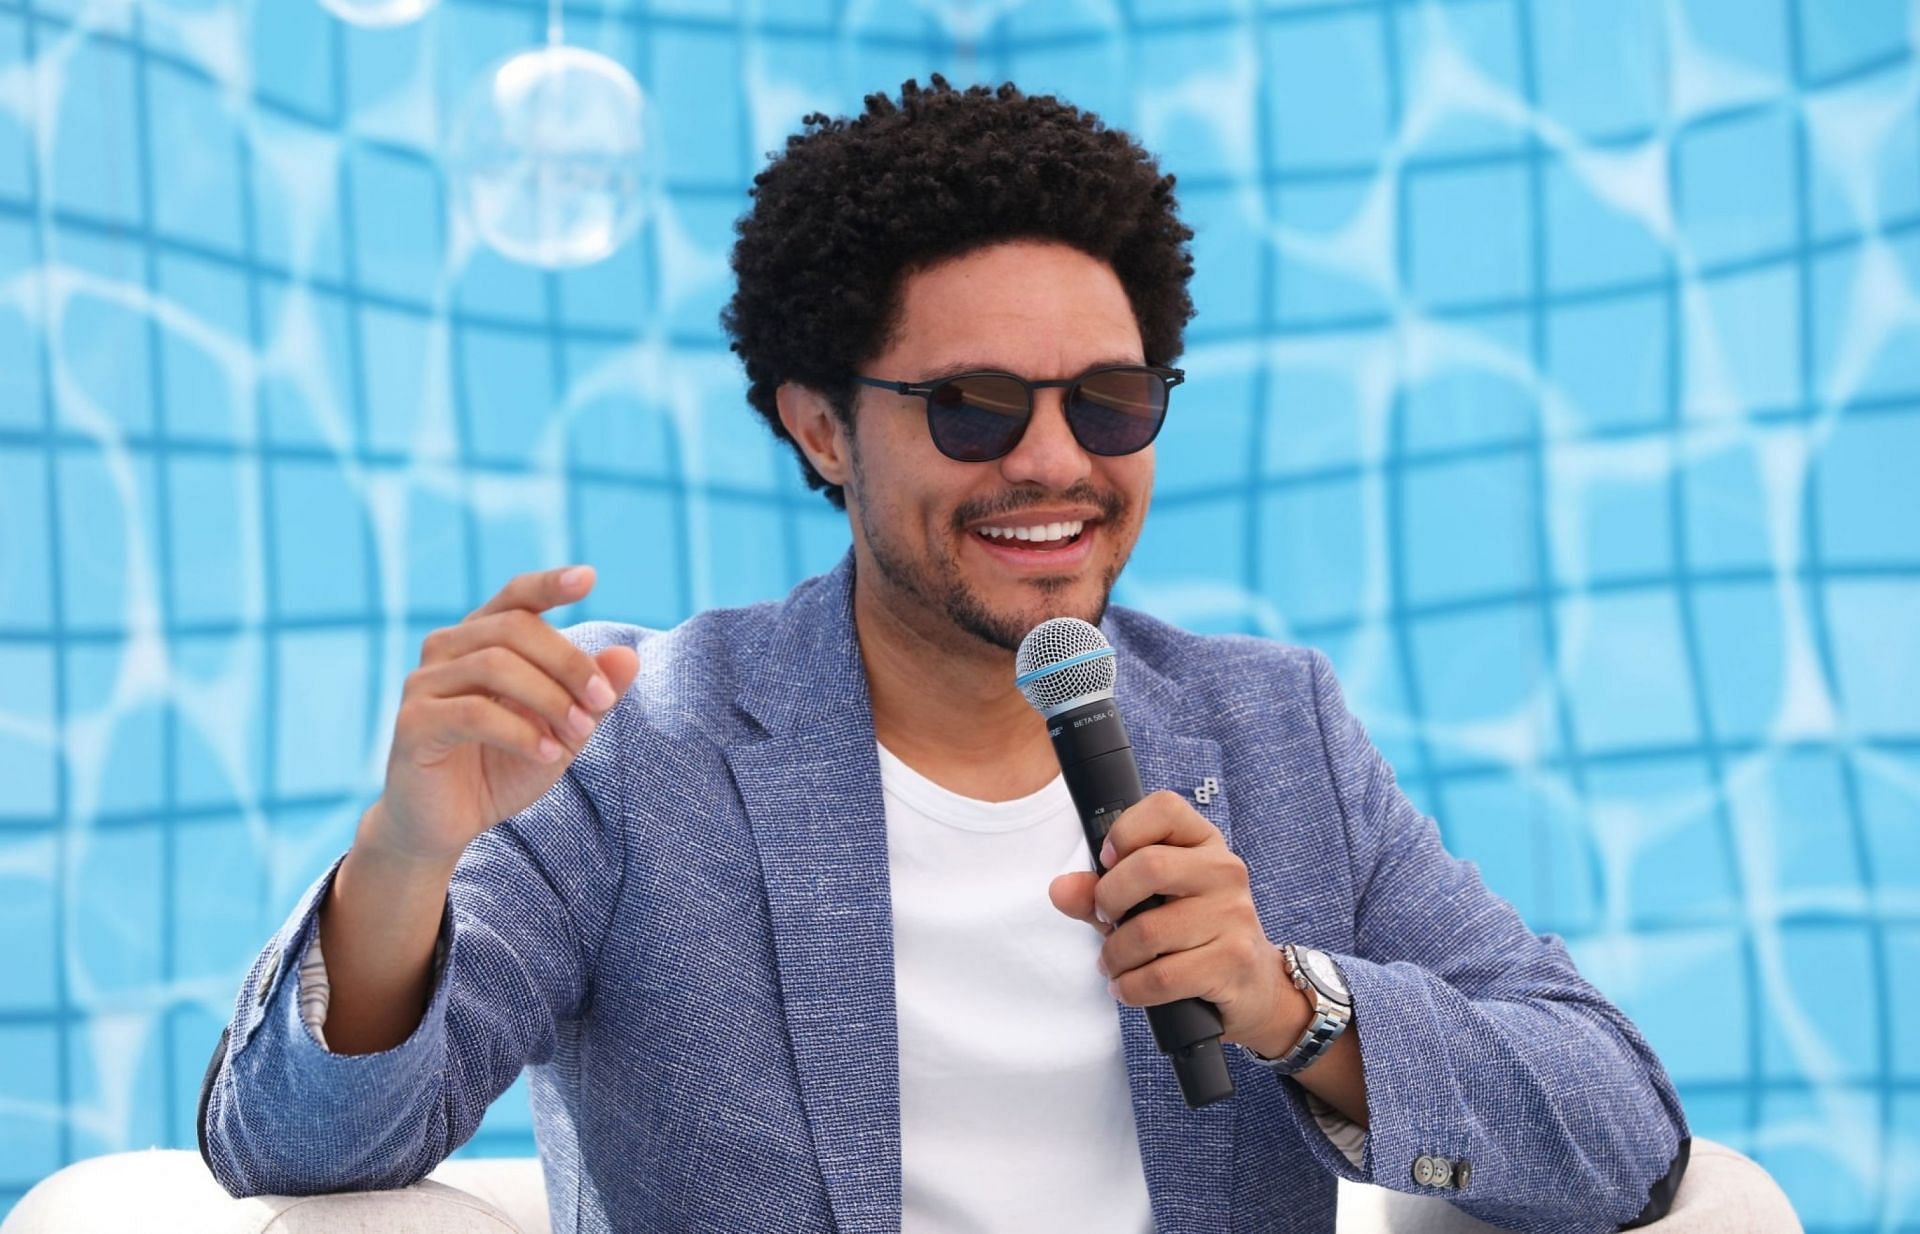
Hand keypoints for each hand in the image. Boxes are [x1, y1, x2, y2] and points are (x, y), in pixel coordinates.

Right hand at [369, 564, 640, 866]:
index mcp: (480, 639)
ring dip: (550, 698)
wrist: (446, 825)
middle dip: (569, 662)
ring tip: (579, 733)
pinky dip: (520, 732)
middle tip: (604, 701)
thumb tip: (628, 655)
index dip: (549, 584)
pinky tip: (548, 754)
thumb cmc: (503, 767)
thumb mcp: (563, 731)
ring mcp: (423, 684)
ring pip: (495, 665)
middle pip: (515, 627)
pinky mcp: (412, 724)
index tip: (590, 578)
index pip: (514, 597)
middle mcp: (446, 650)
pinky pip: (473, 712)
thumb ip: (594, 694)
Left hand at [1047, 790, 1307, 1057]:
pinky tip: (1129, 986)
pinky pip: (1161, 976)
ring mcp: (1234, 915)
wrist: (1252, 985)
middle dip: (1108, 900)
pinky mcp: (1233, 961)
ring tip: (1113, 964)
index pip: (1164, 808)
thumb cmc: (1191, 934)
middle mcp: (1224, 871)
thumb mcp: (1143, 903)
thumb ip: (1097, 892)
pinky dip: (1131, 987)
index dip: (1124, 830)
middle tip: (1104, 919)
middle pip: (1149, 866)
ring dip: (1115, 956)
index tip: (1107, 862)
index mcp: (1204, 843)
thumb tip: (1059, 889)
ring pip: (1148, 932)